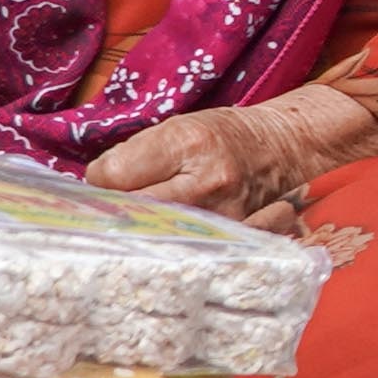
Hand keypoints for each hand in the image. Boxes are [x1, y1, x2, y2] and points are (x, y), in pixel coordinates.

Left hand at [85, 90, 377, 231]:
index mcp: (188, 143)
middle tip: (117, 207)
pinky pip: (186, 250)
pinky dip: (171, 246)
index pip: (112, 175)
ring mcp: (224, 218)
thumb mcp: (177, 126)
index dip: (101, 179)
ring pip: (155, 235)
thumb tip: (94, 188)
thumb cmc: (223, 136)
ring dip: (141, 230)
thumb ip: (133, 154)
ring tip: (144, 221)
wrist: (284, 150)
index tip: (110, 178)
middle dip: (116, 210)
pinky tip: (171, 239)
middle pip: (130, 211)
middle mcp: (208, 182)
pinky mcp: (235, 241)